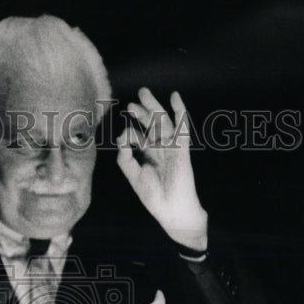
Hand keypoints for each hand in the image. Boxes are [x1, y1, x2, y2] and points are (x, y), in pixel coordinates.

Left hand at [116, 87, 207, 250]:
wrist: (172, 209)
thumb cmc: (154, 196)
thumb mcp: (134, 176)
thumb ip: (125, 158)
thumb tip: (121, 137)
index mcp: (148, 156)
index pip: (138, 138)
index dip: (129, 134)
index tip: (123, 138)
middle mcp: (160, 149)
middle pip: (150, 125)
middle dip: (141, 112)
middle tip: (131, 102)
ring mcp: (171, 147)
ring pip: (163, 122)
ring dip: (154, 108)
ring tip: (143, 94)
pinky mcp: (181, 148)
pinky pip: (182, 127)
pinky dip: (179, 111)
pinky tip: (174, 97)